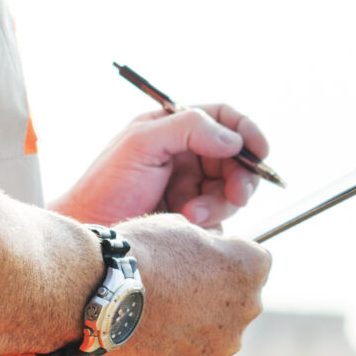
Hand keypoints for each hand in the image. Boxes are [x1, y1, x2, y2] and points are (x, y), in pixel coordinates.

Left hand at [53, 101, 271, 229]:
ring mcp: (189, 185)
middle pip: (235, 156)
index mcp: (172, 127)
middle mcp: (184, 153)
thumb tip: (233, 138)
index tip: (261, 151)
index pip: (222, 117)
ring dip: (219, 203)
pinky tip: (185, 226)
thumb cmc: (106, 187)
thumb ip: (188, 128)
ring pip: (231, 189)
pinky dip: (211, 222)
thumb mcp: (141, 144)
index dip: (246, 131)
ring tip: (190, 216)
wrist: (94, 238)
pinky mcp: (191, 216)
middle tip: (235, 196)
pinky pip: (221, 216)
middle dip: (239, 176)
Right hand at [101, 213, 270, 355]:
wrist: (103, 293)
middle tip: (175, 293)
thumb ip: (205, 245)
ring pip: (218, 335)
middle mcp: (250, 306)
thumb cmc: (139, 252)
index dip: (224, 261)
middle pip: (239, 302)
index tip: (198, 262)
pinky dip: (178, 353)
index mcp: (251, 265)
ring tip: (157, 318)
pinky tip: (151, 338)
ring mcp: (227, 343)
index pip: (253, 263)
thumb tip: (205, 252)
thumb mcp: (179, 228)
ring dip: (197, 328)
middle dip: (215, 298)